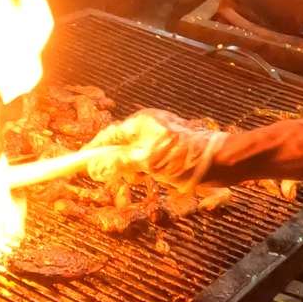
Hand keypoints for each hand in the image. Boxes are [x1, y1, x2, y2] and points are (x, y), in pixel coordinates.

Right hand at [88, 109, 225, 188]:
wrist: (222, 161)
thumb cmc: (186, 159)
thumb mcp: (147, 161)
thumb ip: (119, 162)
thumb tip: (96, 165)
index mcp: (142, 122)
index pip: (108, 135)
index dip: (93, 149)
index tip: (80, 161)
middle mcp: (150, 126)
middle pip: (120, 144)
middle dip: (114, 162)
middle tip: (111, 178)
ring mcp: (161, 137)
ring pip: (134, 154)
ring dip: (131, 169)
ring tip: (139, 179)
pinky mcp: (171, 149)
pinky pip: (148, 159)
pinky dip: (145, 170)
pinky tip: (152, 179)